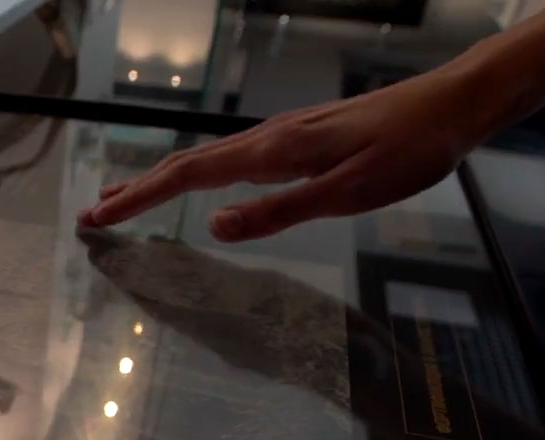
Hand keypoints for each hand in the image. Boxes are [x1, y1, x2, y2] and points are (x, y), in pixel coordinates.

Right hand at [77, 64, 496, 240]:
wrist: (451, 107)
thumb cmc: (408, 152)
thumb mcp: (347, 194)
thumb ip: (280, 211)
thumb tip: (214, 226)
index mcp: (274, 152)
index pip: (189, 178)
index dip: (140, 199)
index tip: (100, 219)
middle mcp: (269, 138)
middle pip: (185, 165)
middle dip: (135, 190)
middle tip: (93, 214)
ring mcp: (283, 136)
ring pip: (205, 160)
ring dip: (160, 181)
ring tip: (126, 198)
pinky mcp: (299, 138)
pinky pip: (230, 159)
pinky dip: (196, 174)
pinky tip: (198, 184)